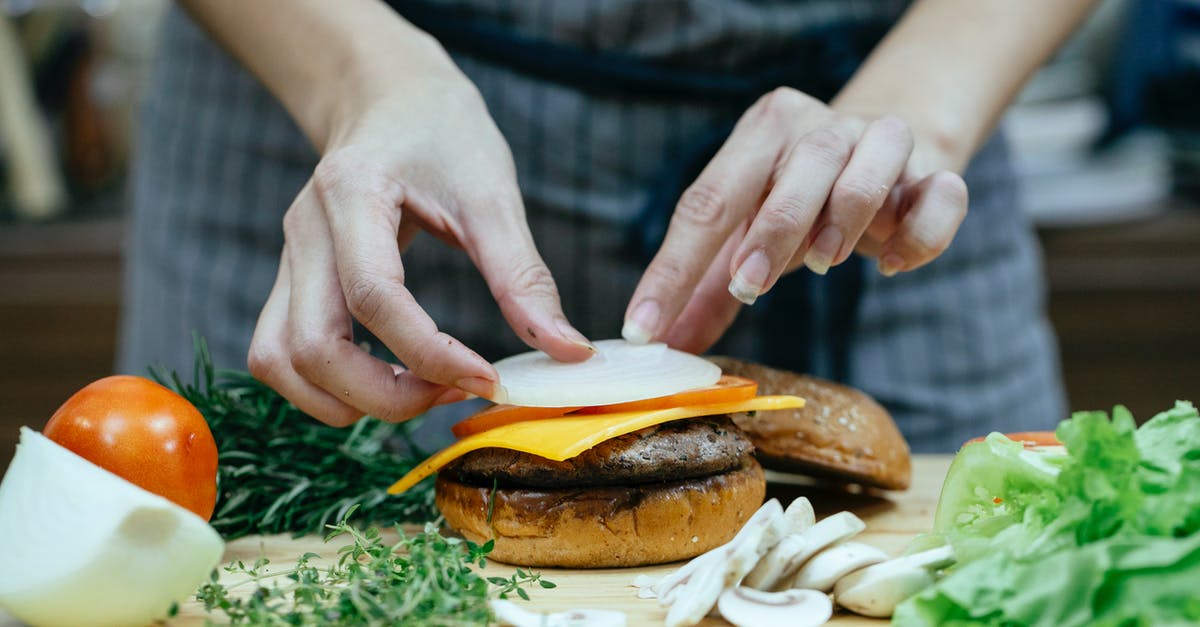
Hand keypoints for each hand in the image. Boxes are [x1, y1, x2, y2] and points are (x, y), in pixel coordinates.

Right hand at [248, 71, 593, 426]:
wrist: (388, 96)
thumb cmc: (441, 131)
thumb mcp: (492, 193)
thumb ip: (523, 278)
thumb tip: (571, 353)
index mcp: (351, 193)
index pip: (373, 296)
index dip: (430, 352)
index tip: (487, 378)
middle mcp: (304, 231)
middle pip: (311, 347)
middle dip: (384, 396)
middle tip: (454, 393)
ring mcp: (288, 259)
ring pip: (280, 362)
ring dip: (346, 401)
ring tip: (420, 394)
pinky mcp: (291, 282)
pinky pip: (282, 355)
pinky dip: (328, 387)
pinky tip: (388, 381)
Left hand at [623, 87, 967, 352]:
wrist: (884, 153)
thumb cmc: (798, 200)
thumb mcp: (744, 234)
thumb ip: (706, 288)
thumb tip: (666, 347)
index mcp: (762, 134)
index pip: (708, 200)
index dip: (674, 268)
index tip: (646, 328)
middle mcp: (821, 127)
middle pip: (798, 171)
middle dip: (769, 234)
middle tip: (747, 287)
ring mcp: (883, 143)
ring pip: (867, 172)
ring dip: (843, 222)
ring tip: (821, 265)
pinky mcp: (935, 172)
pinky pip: (940, 196)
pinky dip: (916, 236)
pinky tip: (888, 266)